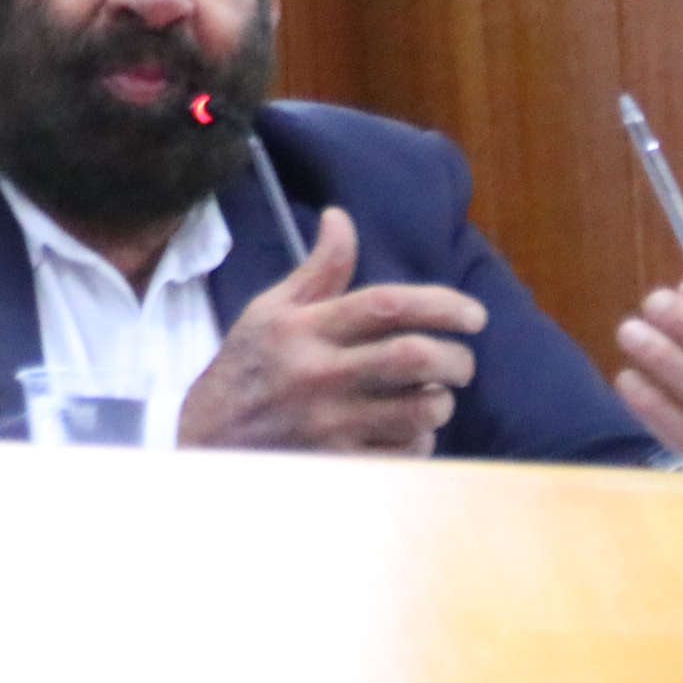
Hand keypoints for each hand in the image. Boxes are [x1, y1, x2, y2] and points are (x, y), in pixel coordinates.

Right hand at [177, 207, 484, 454]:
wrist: (207, 444)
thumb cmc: (246, 370)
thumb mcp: (270, 312)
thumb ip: (317, 272)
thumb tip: (340, 217)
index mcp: (301, 328)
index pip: (385, 305)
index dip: (441, 305)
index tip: (474, 316)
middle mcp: (317, 373)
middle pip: (414, 358)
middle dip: (456, 359)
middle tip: (461, 363)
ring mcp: (329, 424)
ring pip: (421, 409)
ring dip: (439, 402)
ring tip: (430, 397)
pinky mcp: (340, 464)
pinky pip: (408, 453)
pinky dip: (421, 441)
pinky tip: (405, 431)